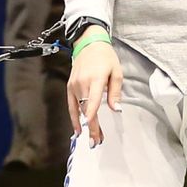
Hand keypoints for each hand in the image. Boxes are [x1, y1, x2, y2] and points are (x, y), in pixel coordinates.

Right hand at [67, 26, 122, 146]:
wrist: (89, 43)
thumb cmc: (106, 58)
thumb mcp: (117, 72)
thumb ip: (116, 92)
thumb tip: (116, 110)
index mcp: (96, 79)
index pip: (93, 100)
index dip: (91, 115)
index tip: (92, 129)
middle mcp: (83, 83)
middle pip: (86, 109)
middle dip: (92, 127)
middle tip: (96, 142)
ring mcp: (74, 85)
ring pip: (79, 109)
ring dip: (85, 125)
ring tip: (92, 139)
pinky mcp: (70, 86)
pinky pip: (71, 105)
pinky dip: (74, 117)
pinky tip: (78, 129)